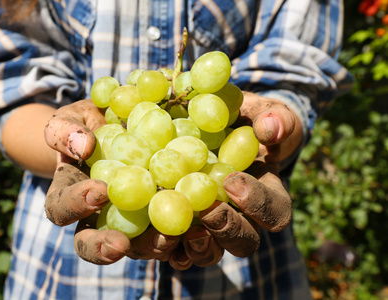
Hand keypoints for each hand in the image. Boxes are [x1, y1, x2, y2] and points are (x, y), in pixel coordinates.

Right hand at [44, 99, 178, 264]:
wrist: (114, 127)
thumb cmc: (85, 125)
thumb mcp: (69, 119)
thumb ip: (65, 130)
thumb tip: (83, 146)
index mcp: (68, 193)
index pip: (61, 207)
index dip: (76, 204)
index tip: (99, 191)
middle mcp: (94, 216)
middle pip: (90, 243)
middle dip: (103, 247)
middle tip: (120, 245)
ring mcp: (127, 220)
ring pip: (132, 246)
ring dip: (149, 246)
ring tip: (168, 238)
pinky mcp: (157, 216)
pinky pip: (165, 234)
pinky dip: (180, 239)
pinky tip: (197, 232)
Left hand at [168, 91, 302, 269]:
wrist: (216, 127)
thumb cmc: (246, 122)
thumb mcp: (263, 112)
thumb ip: (274, 117)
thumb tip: (269, 130)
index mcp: (266, 195)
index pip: (274, 212)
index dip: (257, 203)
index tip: (232, 180)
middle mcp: (241, 218)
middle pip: (244, 242)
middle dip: (226, 229)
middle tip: (206, 211)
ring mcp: (211, 227)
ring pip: (210, 252)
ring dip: (194, 249)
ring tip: (173, 235)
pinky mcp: (181, 226)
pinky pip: (175, 248)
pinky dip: (162, 247)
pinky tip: (148, 237)